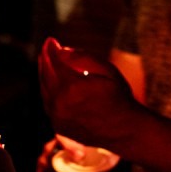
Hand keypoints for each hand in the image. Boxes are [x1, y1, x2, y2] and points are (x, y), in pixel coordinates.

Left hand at [37, 37, 141, 151]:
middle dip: (45, 60)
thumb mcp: (108, 71)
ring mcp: (58, 117)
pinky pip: (48, 105)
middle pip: (46, 75)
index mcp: (73, 87)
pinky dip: (48, 92)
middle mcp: (61, 103)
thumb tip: (61, 51)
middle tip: (47, 49)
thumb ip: (83, 57)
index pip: (55, 62)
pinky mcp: (59, 127)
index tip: (50, 40)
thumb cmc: (120, 98)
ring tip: (47, 64)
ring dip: (44, 75)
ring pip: (44, 91)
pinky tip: (52, 84)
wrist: (126, 131)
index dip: (51, 49)